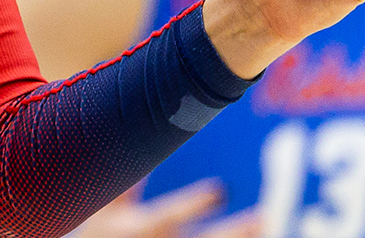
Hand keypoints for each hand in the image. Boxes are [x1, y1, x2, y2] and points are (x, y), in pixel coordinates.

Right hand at [73, 182, 260, 237]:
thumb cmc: (97, 234)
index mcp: (140, 227)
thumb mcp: (104, 208)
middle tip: (262, 218)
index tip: (221, 190)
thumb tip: (138, 137)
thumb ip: (124, 179)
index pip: (170, 215)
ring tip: (268, 225)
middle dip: (234, 231)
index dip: (195, 204)